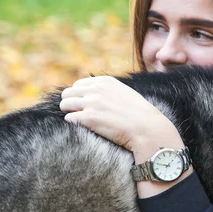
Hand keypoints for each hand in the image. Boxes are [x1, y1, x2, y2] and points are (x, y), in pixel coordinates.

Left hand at [59, 75, 183, 162]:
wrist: (147, 129)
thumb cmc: (140, 116)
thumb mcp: (125, 94)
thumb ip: (109, 92)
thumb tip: (95, 96)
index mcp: (105, 82)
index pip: (78, 85)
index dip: (79, 98)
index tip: (86, 108)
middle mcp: (96, 89)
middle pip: (67, 94)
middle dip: (71, 105)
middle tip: (80, 117)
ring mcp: (92, 103)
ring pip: (65, 105)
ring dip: (70, 114)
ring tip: (82, 123)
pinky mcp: (89, 118)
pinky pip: (69, 119)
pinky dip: (74, 125)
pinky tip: (85, 129)